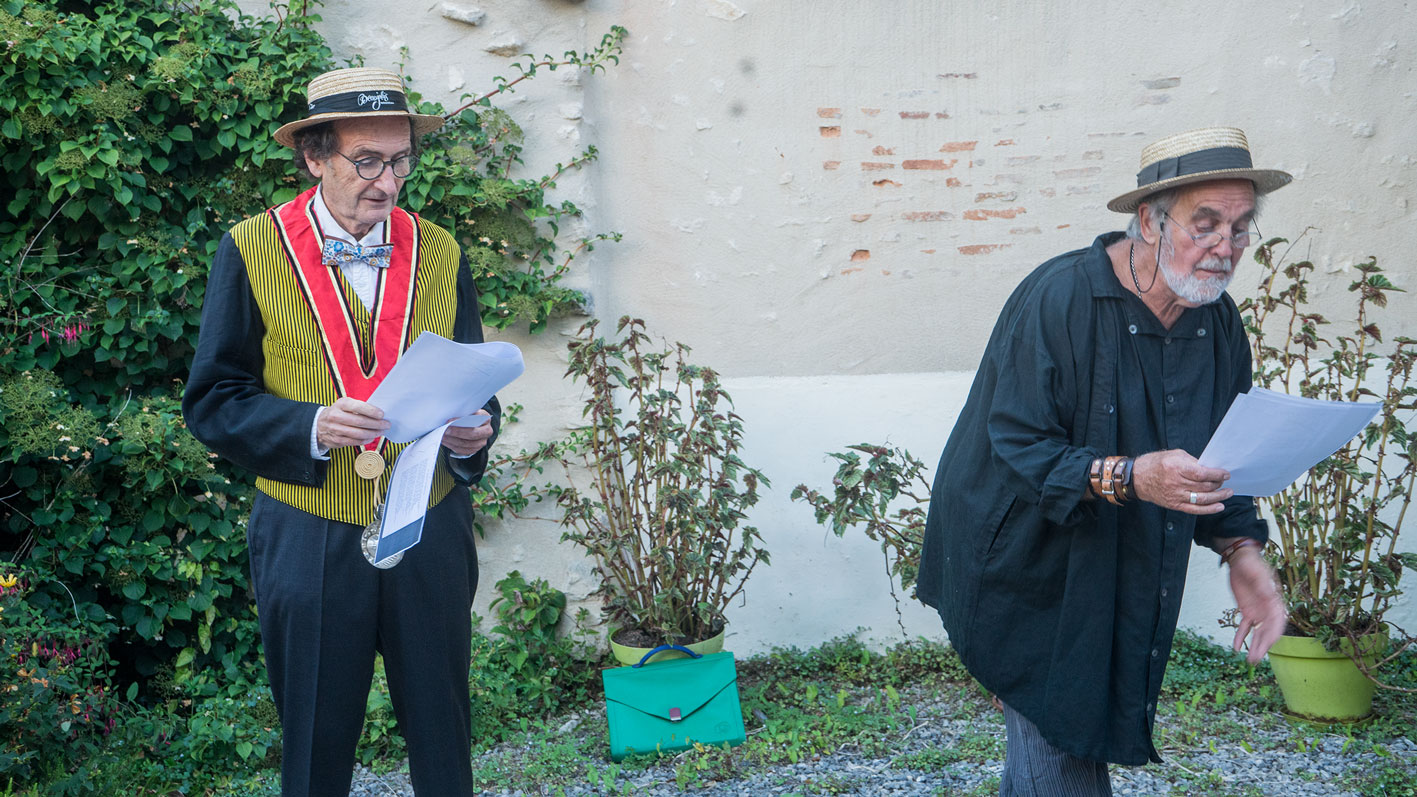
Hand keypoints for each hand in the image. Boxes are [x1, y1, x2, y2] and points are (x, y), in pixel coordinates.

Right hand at [316, 397, 389, 450]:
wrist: (319, 424)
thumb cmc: (338, 412)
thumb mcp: (345, 404)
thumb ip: (359, 407)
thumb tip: (378, 413)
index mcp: (341, 404)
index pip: (358, 407)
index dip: (371, 411)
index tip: (382, 414)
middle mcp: (336, 416)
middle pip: (360, 422)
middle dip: (376, 424)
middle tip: (386, 424)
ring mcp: (336, 429)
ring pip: (359, 433)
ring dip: (373, 433)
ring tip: (381, 431)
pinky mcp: (337, 440)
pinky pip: (355, 441)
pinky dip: (366, 440)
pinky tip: (372, 437)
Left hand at [440, 409, 492, 456]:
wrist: (473, 426)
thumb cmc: (468, 417)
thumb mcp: (468, 412)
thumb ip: (462, 413)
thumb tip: (449, 416)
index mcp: (486, 418)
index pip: (475, 419)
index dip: (462, 420)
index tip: (449, 420)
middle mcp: (487, 431)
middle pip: (472, 434)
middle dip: (457, 432)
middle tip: (445, 430)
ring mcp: (482, 442)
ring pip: (466, 444)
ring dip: (452, 440)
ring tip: (442, 436)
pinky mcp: (475, 450)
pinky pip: (463, 450)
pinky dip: (452, 446)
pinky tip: (445, 441)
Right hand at [1131, 449, 1231, 514]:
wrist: (1136, 478)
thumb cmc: (1155, 464)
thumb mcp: (1174, 455)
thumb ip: (1192, 461)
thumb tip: (1209, 468)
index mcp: (1176, 467)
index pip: (1202, 473)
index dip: (1217, 474)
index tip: (1225, 474)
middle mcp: (1176, 482)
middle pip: (1204, 486)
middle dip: (1218, 484)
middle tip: (1225, 482)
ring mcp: (1175, 495)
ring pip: (1202, 499)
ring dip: (1218, 496)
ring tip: (1227, 493)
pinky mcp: (1174, 504)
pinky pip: (1195, 509)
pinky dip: (1209, 509)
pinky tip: (1219, 506)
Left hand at [1227, 545, 1286, 662]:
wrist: (1239, 559)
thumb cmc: (1251, 564)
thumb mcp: (1257, 573)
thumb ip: (1263, 586)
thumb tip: (1269, 597)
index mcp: (1275, 601)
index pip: (1277, 622)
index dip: (1273, 635)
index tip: (1268, 646)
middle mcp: (1268, 610)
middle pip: (1267, 632)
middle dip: (1263, 646)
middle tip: (1255, 660)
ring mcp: (1258, 612)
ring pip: (1257, 633)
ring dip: (1254, 646)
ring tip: (1249, 661)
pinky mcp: (1247, 611)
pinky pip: (1245, 627)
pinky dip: (1241, 637)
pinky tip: (1236, 647)